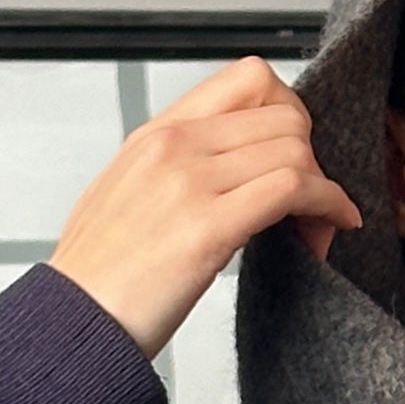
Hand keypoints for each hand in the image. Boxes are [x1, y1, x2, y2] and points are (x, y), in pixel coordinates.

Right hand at [48, 56, 360, 359]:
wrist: (72, 324)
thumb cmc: (99, 280)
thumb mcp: (127, 198)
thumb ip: (173, 173)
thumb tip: (223, 176)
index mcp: (156, 134)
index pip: (249, 79)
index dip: (290, 113)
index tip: (297, 155)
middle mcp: (174, 145)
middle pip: (283, 112)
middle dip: (314, 156)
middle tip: (314, 202)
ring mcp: (189, 181)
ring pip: (294, 147)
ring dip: (324, 188)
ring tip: (318, 227)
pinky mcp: (207, 227)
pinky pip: (292, 188)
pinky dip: (328, 205)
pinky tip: (332, 227)